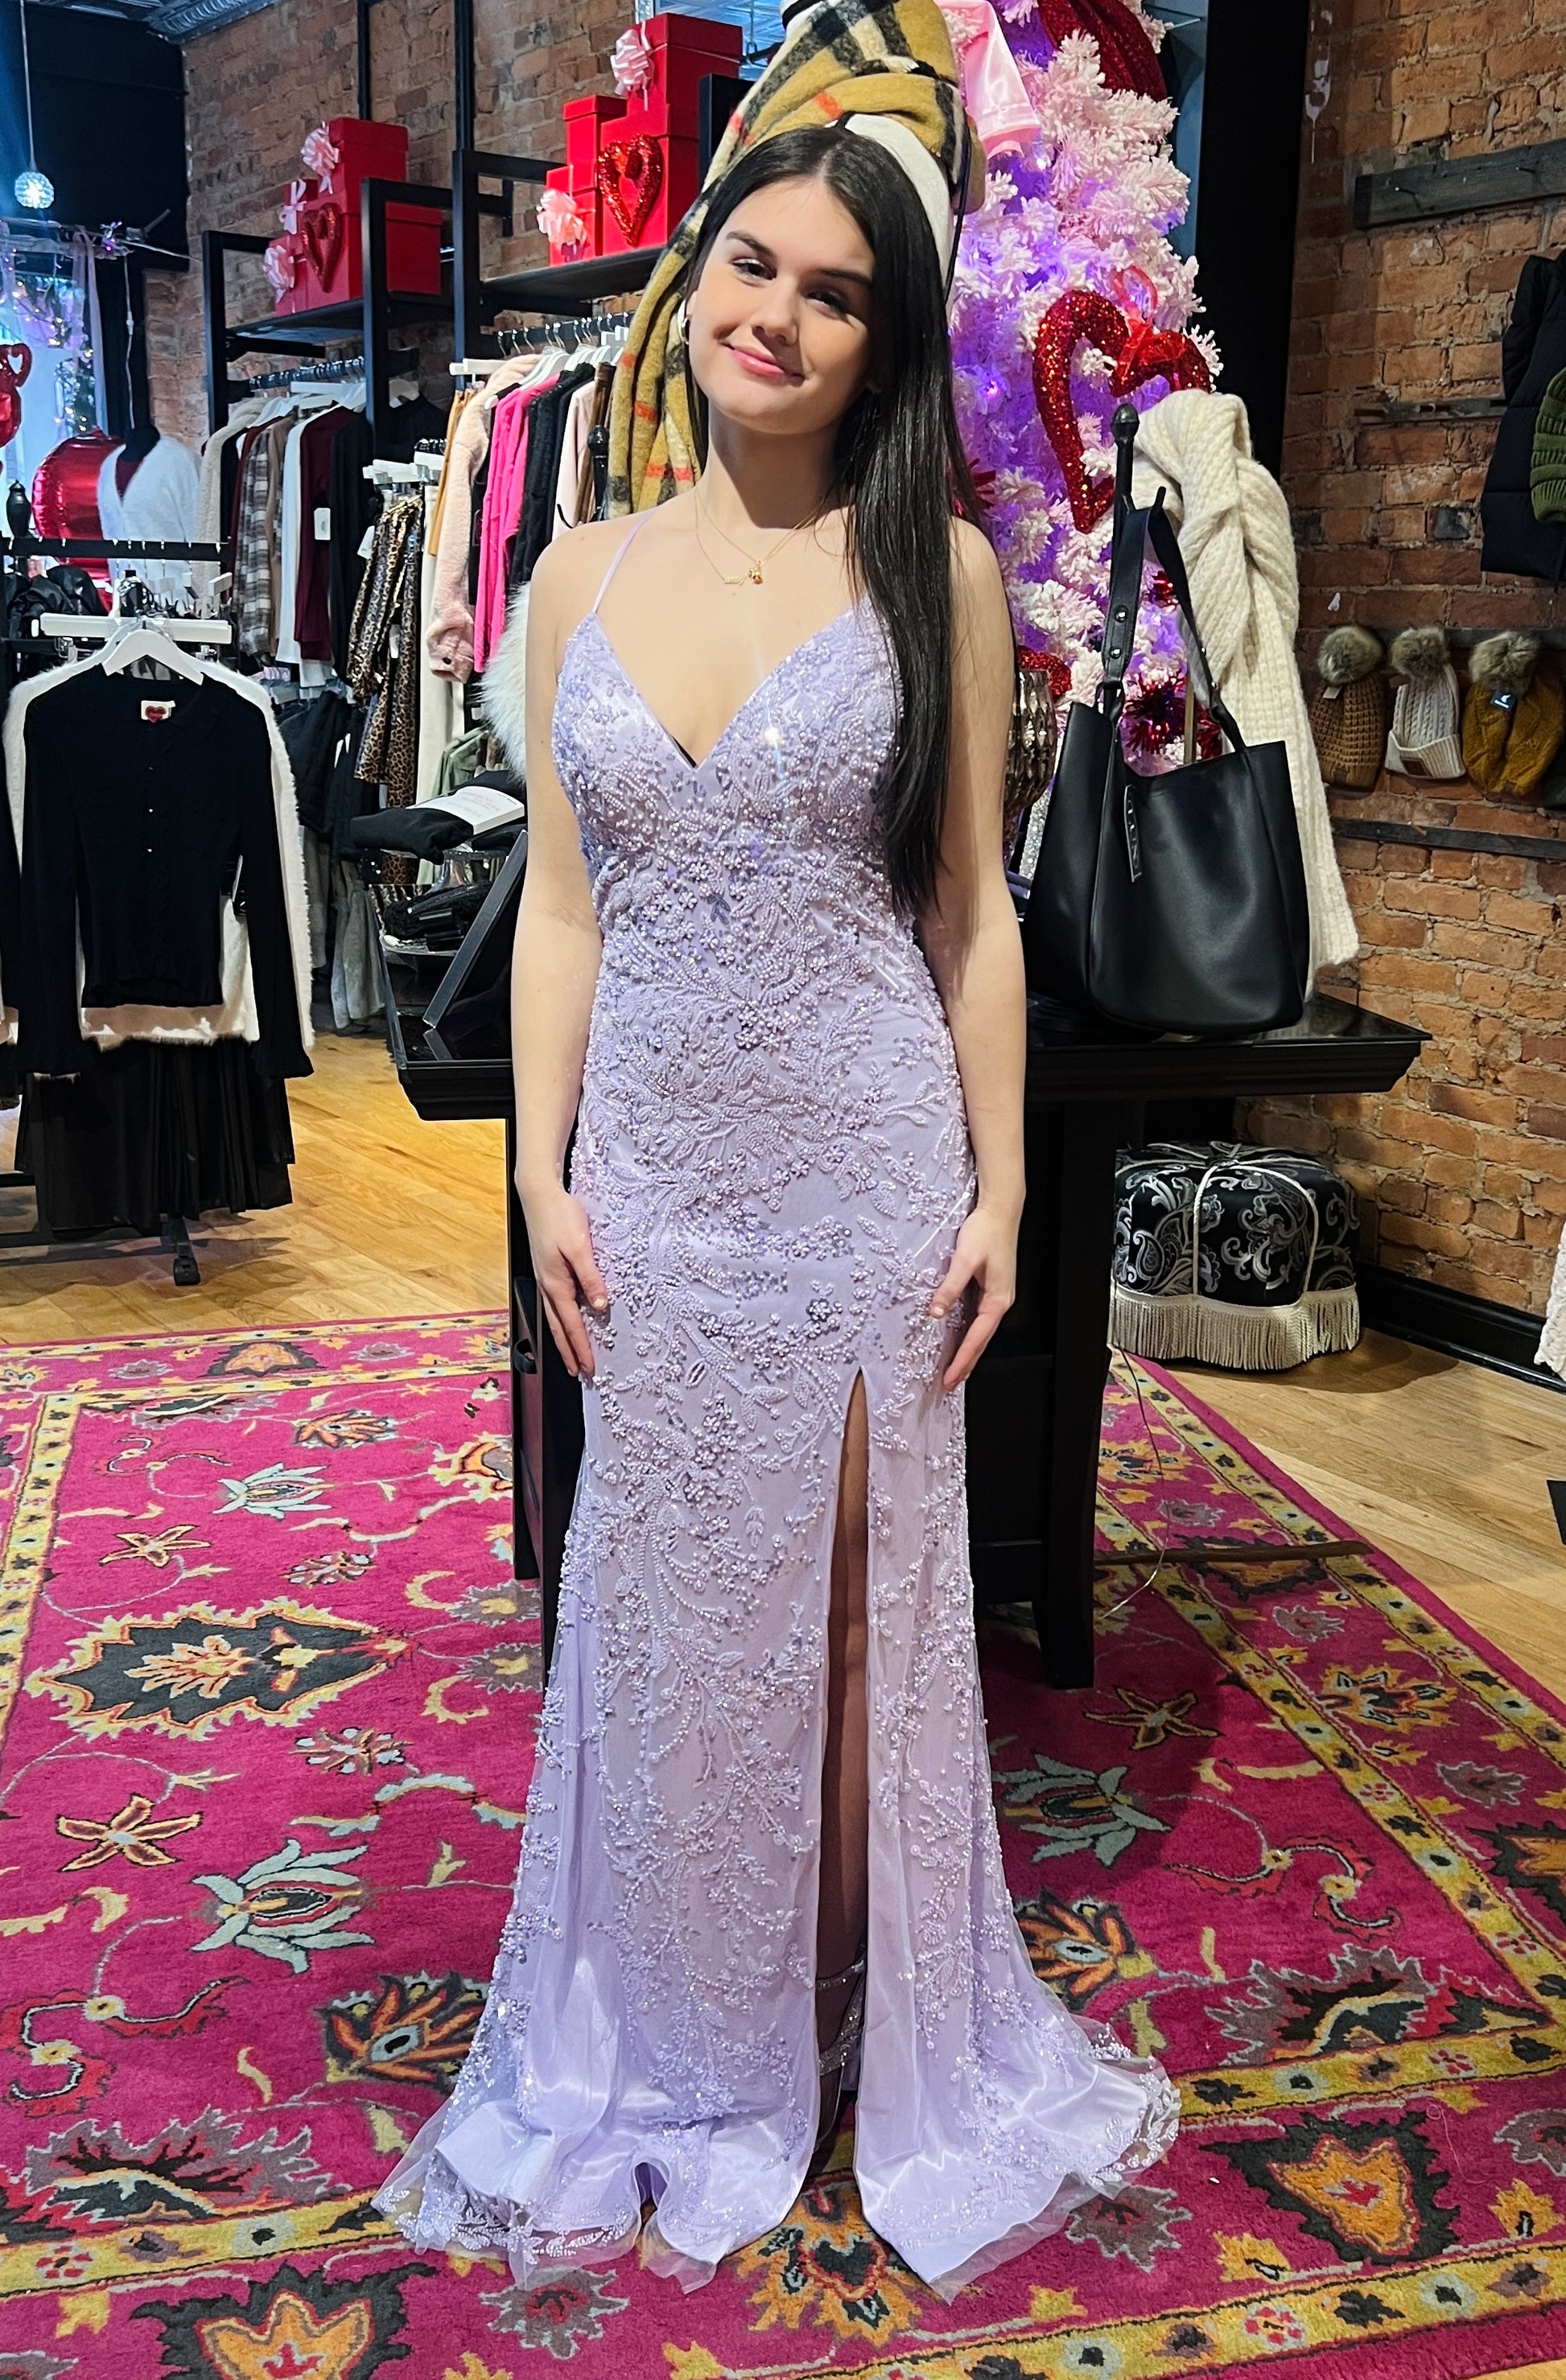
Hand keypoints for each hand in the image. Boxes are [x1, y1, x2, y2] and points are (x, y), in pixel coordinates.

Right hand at [518, 1173, 607, 1379]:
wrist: (539, 1194)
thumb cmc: (560, 1216)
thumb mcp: (580, 1247)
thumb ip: (590, 1278)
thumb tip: (600, 1306)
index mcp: (556, 1284)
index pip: (572, 1325)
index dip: (581, 1348)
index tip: (589, 1368)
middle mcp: (547, 1285)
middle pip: (558, 1328)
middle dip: (569, 1352)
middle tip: (579, 1372)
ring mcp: (545, 1278)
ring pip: (553, 1317)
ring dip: (563, 1338)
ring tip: (570, 1355)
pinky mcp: (546, 1269)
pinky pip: (553, 1303)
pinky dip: (560, 1319)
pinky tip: (566, 1318)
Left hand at [929, 1202, 1017, 1390]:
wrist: (1001, 1210)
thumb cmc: (986, 1231)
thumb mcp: (963, 1260)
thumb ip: (950, 1287)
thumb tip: (936, 1312)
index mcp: (997, 1299)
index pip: (976, 1338)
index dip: (962, 1360)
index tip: (950, 1377)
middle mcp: (1001, 1301)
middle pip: (982, 1341)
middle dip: (967, 1364)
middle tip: (950, 1383)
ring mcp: (998, 1295)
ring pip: (982, 1331)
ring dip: (969, 1351)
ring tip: (956, 1369)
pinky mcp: (993, 1287)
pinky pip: (981, 1319)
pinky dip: (971, 1334)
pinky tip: (962, 1339)